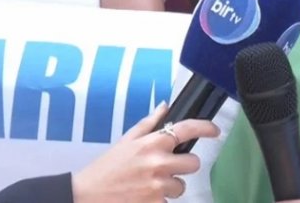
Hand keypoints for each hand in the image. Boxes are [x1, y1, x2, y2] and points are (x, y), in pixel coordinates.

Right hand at [71, 103, 219, 202]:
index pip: (186, 129)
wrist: (85, 195)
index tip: (214, 131)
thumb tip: (164, 106)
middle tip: (168, 169)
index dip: (205, 128)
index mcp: (151, 143)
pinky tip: (144, 196)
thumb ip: (148, 124)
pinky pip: (169, 201)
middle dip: (184, 166)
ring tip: (149, 185)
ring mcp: (157, 185)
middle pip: (193, 163)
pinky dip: (159, 200)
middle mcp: (158, 162)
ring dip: (170, 186)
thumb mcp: (125, 141)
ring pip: (182, 186)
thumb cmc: (105, 169)